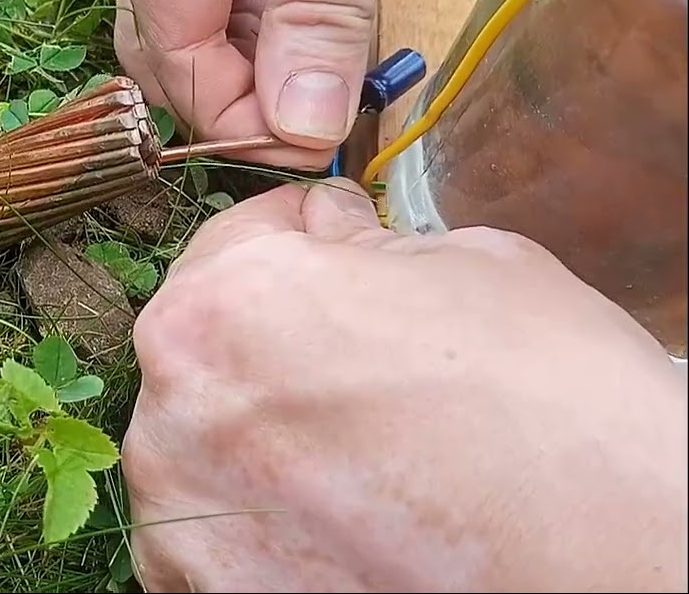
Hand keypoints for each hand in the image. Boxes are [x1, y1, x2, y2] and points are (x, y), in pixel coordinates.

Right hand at [113, 0, 476, 169]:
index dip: (224, 108)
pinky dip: (314, 57)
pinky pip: (283, 21)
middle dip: (240, 103)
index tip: (293, 150)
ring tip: (338, 108)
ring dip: (280, 87)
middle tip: (311, 139)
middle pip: (184, 50)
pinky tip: (346, 75)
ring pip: (235, 45)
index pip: (168, 39)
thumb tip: (297, 125)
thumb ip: (318, 9)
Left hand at [122, 179, 687, 591]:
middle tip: (359, 358)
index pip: (237, 238)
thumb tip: (331, 229)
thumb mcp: (471, 266)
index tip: (329, 246)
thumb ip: (364, 241)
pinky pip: (218, 523)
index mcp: (224, 302)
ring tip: (360, 444)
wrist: (612, 565)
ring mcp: (184, 510)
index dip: (297, 236)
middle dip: (276, 337)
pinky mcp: (209, 587)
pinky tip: (342, 509)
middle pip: (211, 343)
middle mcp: (176, 407)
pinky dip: (264, 513)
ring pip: (208, 437)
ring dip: (264, 430)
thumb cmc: (553, 411)